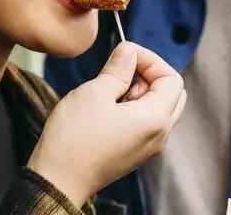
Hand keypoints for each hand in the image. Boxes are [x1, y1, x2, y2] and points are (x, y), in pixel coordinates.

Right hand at [28, 42, 185, 206]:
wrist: (58, 180)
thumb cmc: (74, 139)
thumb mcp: (95, 92)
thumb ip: (118, 69)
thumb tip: (129, 51)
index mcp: (155, 119)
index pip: (172, 79)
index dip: (151, 60)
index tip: (127, 54)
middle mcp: (159, 136)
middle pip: (171, 94)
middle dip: (149, 75)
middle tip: (122, 70)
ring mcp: (148, 148)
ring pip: (158, 109)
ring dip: (140, 92)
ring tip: (110, 90)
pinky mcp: (134, 154)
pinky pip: (146, 124)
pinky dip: (133, 109)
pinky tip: (107, 108)